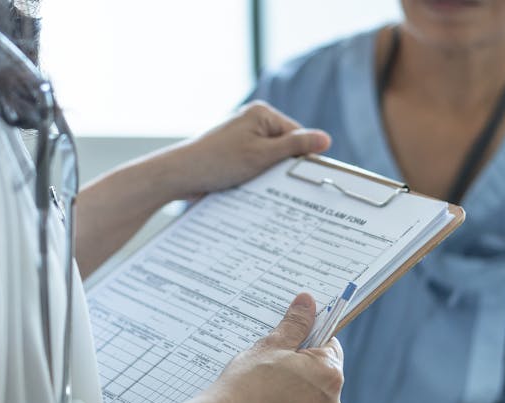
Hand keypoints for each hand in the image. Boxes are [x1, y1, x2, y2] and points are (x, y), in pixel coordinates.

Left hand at [163, 101, 330, 198]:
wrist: (179, 175)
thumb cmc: (217, 162)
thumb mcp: (262, 156)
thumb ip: (295, 146)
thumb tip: (325, 139)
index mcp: (261, 113)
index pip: (297, 134)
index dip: (301, 157)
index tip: (304, 179)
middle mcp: (251, 120)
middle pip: (283, 146)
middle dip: (282, 167)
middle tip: (280, 185)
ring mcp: (240, 136)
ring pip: (268, 158)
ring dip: (267, 174)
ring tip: (259, 186)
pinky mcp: (231, 152)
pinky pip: (253, 164)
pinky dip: (254, 176)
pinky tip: (249, 188)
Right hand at [204, 293, 343, 402]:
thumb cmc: (246, 384)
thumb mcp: (271, 345)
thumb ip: (295, 323)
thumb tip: (307, 301)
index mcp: (329, 374)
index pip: (330, 346)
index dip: (309, 341)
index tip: (290, 345)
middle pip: (322, 376)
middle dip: (301, 370)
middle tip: (272, 368)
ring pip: (312, 401)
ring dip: (296, 395)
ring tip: (266, 392)